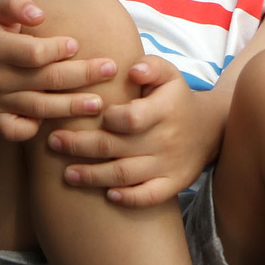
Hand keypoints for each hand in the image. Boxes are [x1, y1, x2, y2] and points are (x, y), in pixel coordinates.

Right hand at [0, 0, 119, 142]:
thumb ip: (15, 5)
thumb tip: (41, 14)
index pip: (34, 53)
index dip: (58, 50)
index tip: (76, 43)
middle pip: (46, 80)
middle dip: (83, 75)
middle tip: (111, 68)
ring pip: (39, 108)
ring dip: (72, 107)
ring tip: (100, 103)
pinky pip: (17, 131)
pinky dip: (36, 128)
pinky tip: (57, 121)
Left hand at [47, 57, 222, 206]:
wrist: (210, 129)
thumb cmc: (176, 98)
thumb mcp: (169, 74)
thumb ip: (150, 66)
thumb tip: (132, 69)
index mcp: (164, 110)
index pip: (130, 119)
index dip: (107, 119)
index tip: (86, 112)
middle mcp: (166, 139)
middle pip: (117, 148)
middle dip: (80, 146)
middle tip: (54, 142)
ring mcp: (169, 165)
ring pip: (125, 175)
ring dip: (93, 176)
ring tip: (68, 174)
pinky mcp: (173, 184)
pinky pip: (149, 196)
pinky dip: (128, 199)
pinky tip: (107, 196)